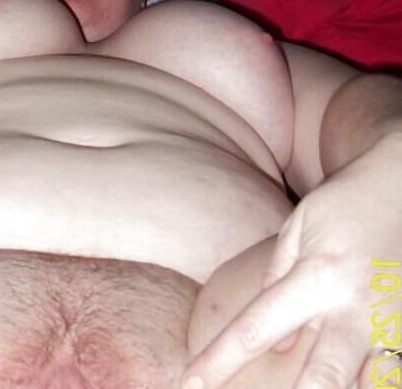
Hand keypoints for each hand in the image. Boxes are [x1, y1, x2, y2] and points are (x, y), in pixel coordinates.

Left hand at [181, 135, 401, 388]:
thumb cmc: (345, 202)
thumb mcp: (299, 226)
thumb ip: (278, 278)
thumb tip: (278, 343)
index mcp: (316, 277)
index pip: (256, 329)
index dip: (219, 362)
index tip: (190, 385)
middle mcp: (355, 308)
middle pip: (322, 381)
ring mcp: (392, 323)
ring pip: (366, 386)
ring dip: (336, 388)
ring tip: (309, 382)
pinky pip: (391, 370)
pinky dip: (373, 378)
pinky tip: (354, 376)